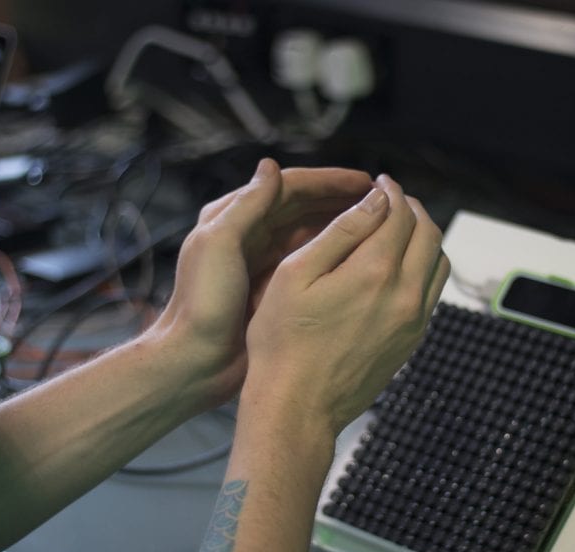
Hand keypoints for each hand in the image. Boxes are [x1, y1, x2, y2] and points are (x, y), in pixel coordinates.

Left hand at [148, 158, 373, 408]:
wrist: (194, 362)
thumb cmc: (201, 304)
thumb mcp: (219, 246)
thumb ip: (245, 206)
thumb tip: (270, 165)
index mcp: (232, 218)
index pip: (287, 188)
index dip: (327, 182)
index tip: (364, 182)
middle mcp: (249, 236)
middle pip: (303, 208)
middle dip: (341, 201)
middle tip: (381, 201)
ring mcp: (262, 265)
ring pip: (310, 236)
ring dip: (341, 227)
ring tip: (378, 225)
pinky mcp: (272, 291)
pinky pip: (310, 266)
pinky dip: (333, 258)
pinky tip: (359, 260)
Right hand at [242, 174, 449, 439]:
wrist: (298, 407)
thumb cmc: (283, 343)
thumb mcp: (296, 274)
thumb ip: (341, 231)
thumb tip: (376, 199)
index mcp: (374, 272)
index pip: (399, 213)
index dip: (390, 191)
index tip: (378, 183)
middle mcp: (405, 295)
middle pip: (428, 232)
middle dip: (411, 208)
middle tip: (390, 201)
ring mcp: (415, 321)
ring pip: (439, 262)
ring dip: (423, 237)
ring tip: (397, 230)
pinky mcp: (414, 341)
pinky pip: (433, 292)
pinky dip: (424, 268)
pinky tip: (397, 268)